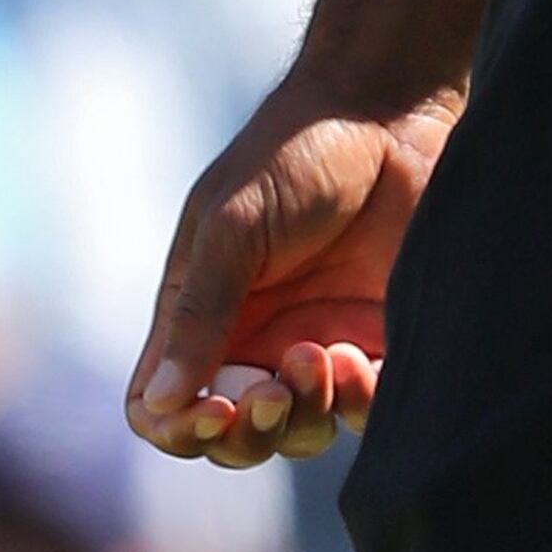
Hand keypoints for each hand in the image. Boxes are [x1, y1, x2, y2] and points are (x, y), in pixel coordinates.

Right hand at [126, 76, 462, 467]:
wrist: (392, 113)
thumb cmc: (297, 153)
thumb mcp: (233, 227)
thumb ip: (200, 312)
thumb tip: (160, 403)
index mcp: (202, 316)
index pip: (163, 407)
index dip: (178, 429)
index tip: (209, 412)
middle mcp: (254, 343)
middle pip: (233, 438)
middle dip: (246, 434)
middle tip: (269, 394)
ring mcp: (317, 347)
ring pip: (299, 434)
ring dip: (303, 416)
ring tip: (319, 357)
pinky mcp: (379, 344)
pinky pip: (362, 410)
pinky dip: (355, 402)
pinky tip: (356, 359)